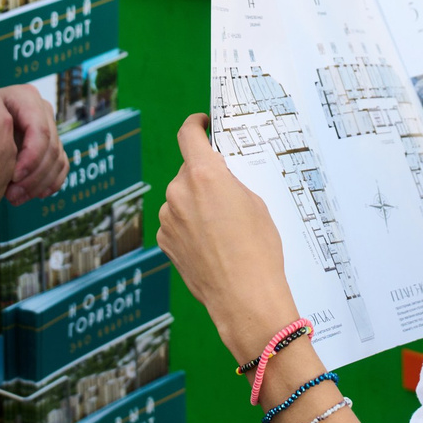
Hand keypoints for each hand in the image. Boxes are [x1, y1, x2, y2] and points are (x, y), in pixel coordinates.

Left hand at [0, 81, 68, 203]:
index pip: (40, 130)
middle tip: (11, 193)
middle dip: (33, 174)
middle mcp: (40, 111)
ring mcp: (47, 130)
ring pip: (57, 159)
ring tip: (13, 197)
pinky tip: (31, 195)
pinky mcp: (48, 149)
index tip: (12, 176)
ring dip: (38, 183)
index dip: (30, 157)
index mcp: (25, 97)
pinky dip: (49, 183)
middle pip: (51, 147)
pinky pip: (61, 167)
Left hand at [158, 113, 300, 363]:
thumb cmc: (258, 250)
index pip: (189, 135)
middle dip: (205, 178)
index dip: (195, 125)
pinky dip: (189, 227)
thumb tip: (217, 181)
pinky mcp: (164, 240)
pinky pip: (176, 223)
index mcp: (205, 174)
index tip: (201, 124)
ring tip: (224, 231)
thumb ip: (230, 183)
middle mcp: (179, 191)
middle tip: (229, 197)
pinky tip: (211, 246)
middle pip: (189, 171)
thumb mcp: (256, 203)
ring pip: (181, 199)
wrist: (244, 298)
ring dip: (196, 206)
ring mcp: (167, 217)